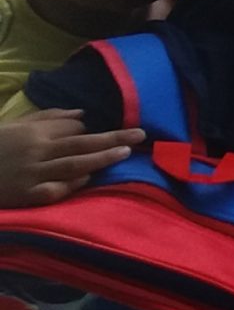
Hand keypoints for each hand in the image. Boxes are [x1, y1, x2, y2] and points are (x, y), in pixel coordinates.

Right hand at [0, 112, 145, 207]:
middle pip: (82, 143)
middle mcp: (37, 151)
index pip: (73, 128)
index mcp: (34, 132)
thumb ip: (49, 118)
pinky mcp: (28, 195)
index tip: (111, 132)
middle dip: (113, 138)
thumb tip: (83, 114)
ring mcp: (32, 174)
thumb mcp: (16, 126)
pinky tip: (88, 177)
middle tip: (141, 135)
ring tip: (126, 152)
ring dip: (102, 158)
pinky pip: (58, 189)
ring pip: (75, 165)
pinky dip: (74, 183)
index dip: (92, 130)